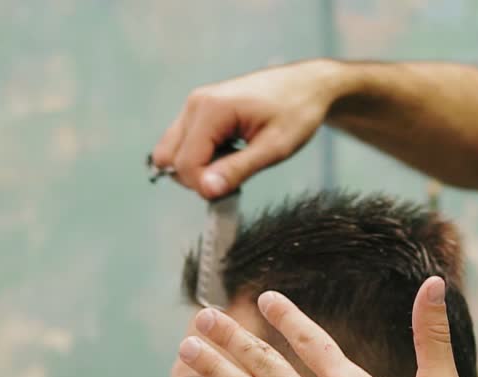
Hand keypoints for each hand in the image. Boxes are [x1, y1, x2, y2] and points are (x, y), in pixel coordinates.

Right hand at [151, 59, 346, 198]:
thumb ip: (238, 169)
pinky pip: (183, 144)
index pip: (186, 163)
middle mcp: (195, 104)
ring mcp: (194, 106)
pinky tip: (228, 153)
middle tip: (235, 175)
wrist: (307, 85)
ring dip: (198, 168)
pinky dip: (200, 157)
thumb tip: (206, 190)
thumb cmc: (296, 112)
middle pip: (171, 159)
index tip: (234, 190)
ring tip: (233, 162)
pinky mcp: (198, 111)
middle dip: (198, 178)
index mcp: (211, 109)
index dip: (205, 186)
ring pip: (172, 153)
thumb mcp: (274, 148)